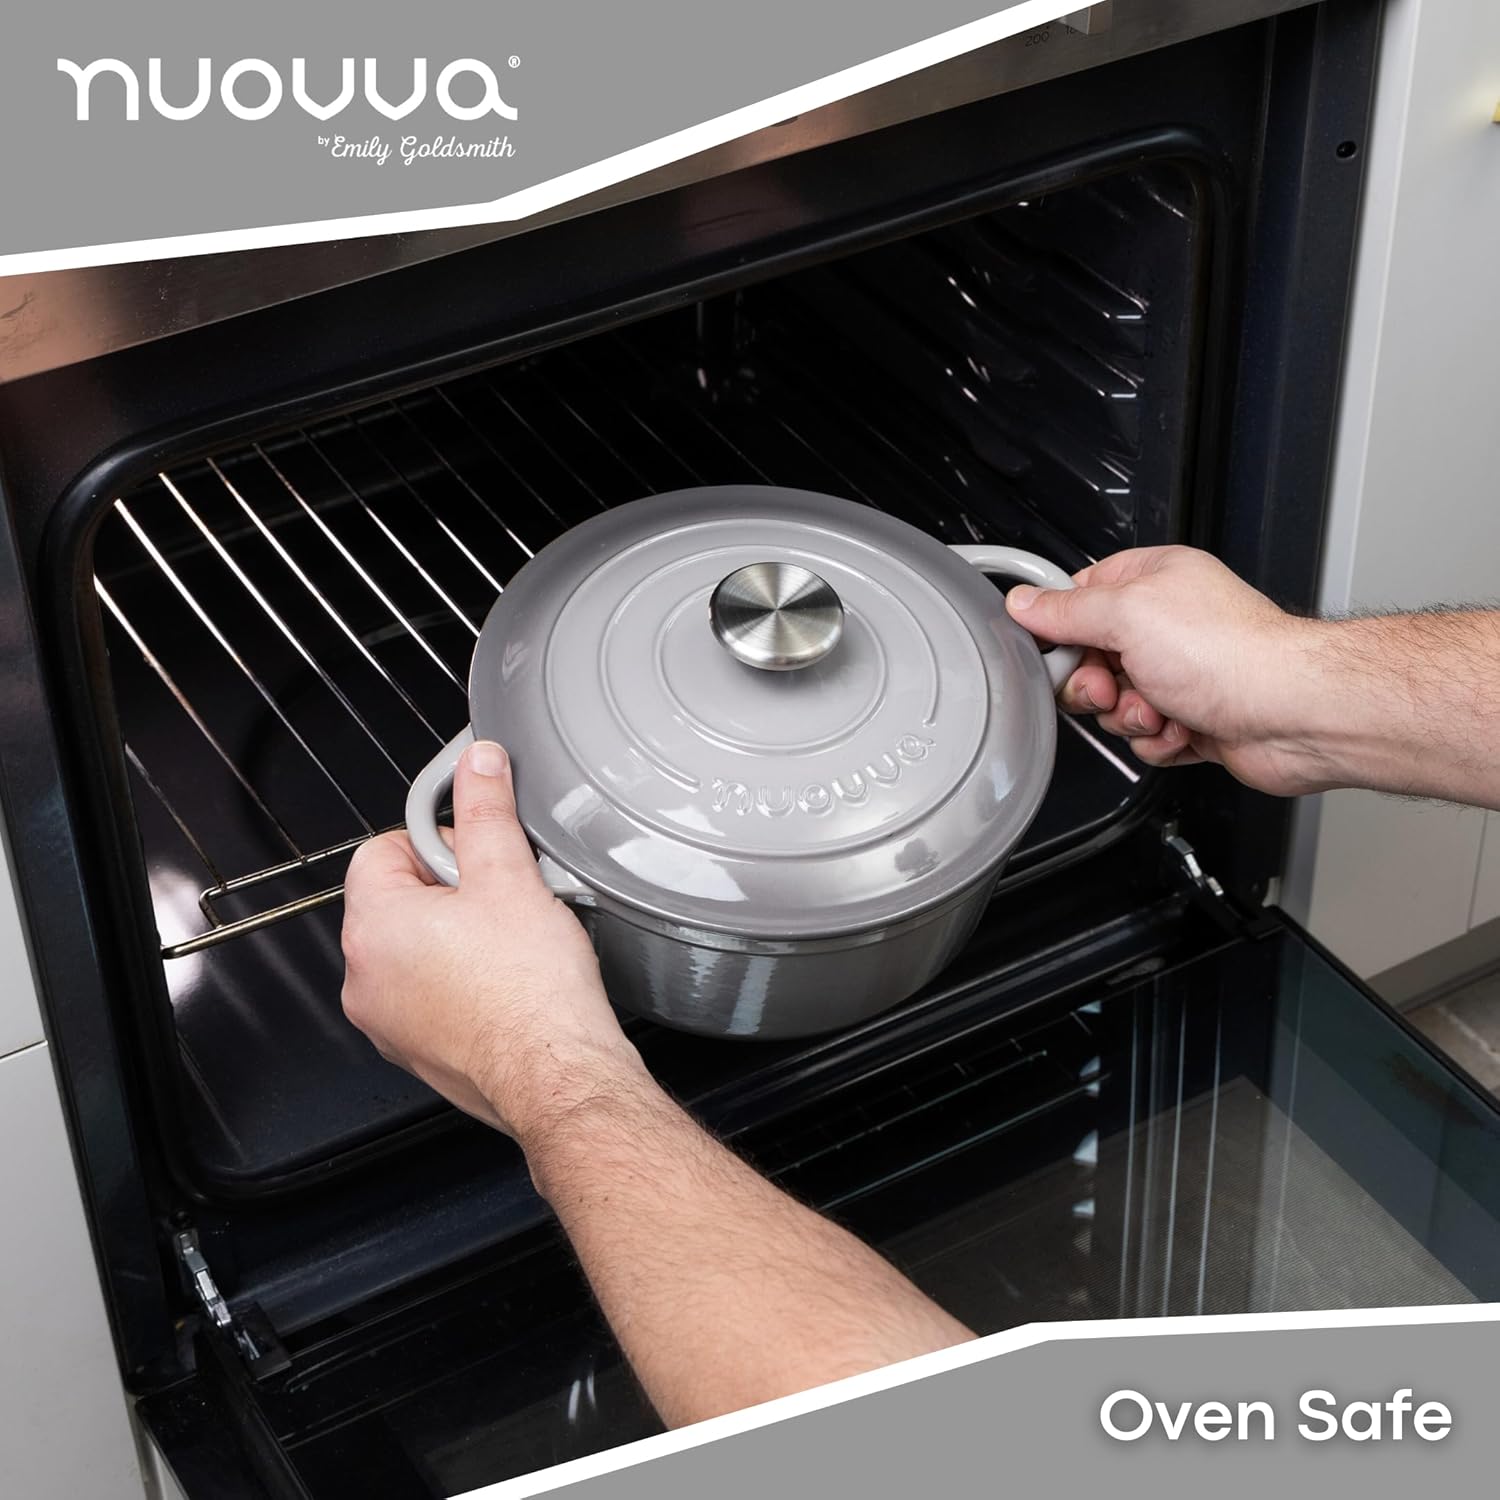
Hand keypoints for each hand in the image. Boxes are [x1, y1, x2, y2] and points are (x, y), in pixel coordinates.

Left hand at [340, 739, 647, 1141]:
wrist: (557, 1074)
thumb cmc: (530, 993)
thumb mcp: (510, 877)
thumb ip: (487, 810)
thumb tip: (478, 766)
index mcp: (374, 925)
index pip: (384, 848)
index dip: (438, 841)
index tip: (476, 853)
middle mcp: (364, 977)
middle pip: (399, 899)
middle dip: (451, 891)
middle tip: (503, 900)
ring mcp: (386, 1020)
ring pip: (415, 949)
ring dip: (456, 937)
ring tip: (509, 944)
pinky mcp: (415, 1051)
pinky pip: (429, 995)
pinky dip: (461, 983)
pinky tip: (505, 983)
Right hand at [1006, 545, 1329, 795]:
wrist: (1290, 713)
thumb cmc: (1231, 653)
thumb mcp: (1127, 615)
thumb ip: (1067, 611)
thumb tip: (1024, 604)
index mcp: (1154, 581)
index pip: (1080, 597)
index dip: (1063, 628)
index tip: (1059, 649)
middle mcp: (1169, 623)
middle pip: (1092, 658)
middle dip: (1098, 684)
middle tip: (1113, 685)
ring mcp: (1183, 673)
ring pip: (1117, 704)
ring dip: (1130, 715)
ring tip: (1160, 708)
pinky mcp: (1194, 718)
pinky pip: (1146, 735)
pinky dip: (1158, 739)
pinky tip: (1182, 728)